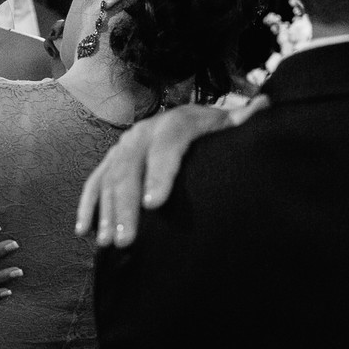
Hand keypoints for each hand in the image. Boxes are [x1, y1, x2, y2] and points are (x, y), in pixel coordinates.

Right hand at [76, 95, 268, 246]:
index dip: (160, 174)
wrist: (187, 121)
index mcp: (177, 123)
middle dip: (127, 206)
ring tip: (108, 243)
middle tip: (128, 241)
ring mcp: (125, 146)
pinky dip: (88, 206)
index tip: (155, 205)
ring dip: (107, 212)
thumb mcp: (228, 124)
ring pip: (110, 179)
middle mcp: (145, 132)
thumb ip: (243, 121)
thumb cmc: (214, 132)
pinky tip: (84, 231)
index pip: (166, 147)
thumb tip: (264, 105)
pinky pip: (94, 182)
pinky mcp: (111, 160)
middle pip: (130, 168)